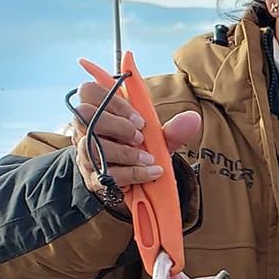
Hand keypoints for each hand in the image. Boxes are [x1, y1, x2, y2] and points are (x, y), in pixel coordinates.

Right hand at [69, 76, 199, 202]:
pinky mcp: (93, 178)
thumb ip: (173, 129)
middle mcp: (85, 130)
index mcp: (99, 111)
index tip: (139, 118)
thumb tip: (192, 118)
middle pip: (85, 115)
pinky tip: (153, 172)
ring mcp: (86, 154)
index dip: (112, 100)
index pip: (89, 91)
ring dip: (125, 152)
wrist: (136, 186)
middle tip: (140, 136)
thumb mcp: (158, 139)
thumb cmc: (141, 152)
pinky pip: (108, 173)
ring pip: (92, 145)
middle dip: (117, 125)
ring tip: (149, 158)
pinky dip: (134, 173)